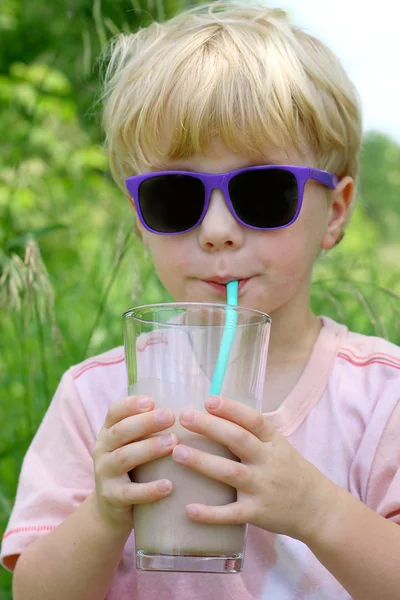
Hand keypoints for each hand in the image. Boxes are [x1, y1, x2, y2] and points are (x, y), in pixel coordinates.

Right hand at [93, 395, 177, 532]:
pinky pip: (129, 493)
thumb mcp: (136, 445)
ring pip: (124, 458)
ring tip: (173, 443)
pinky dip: (149, 489)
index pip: (115, 411)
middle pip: (120, 431)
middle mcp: (103, 449)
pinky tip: (168, 485)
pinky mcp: (112, 498)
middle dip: (145, 422)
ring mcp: (105, 474)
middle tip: (170, 416)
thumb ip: (153, 429)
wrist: (112, 511)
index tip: (152, 401)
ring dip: (149, 449)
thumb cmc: (135, 468)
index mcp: (109, 431)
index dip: (131, 404)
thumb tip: (193, 410)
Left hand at [172, 396, 334, 543]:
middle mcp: (268, 462)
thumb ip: (253, 433)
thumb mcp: (279, 446)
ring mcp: (263, 488)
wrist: (318, 509)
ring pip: (230, 473)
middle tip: (184, 417)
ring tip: (178, 452)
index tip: (209, 400)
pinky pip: (231, 514)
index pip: (253, 420)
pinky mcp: (257, 513)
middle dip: (210, 427)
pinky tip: (188, 509)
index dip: (231, 409)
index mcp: (273, 442)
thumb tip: (215, 412)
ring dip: (203, 462)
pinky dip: (210, 513)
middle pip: (238, 440)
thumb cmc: (290, 471)